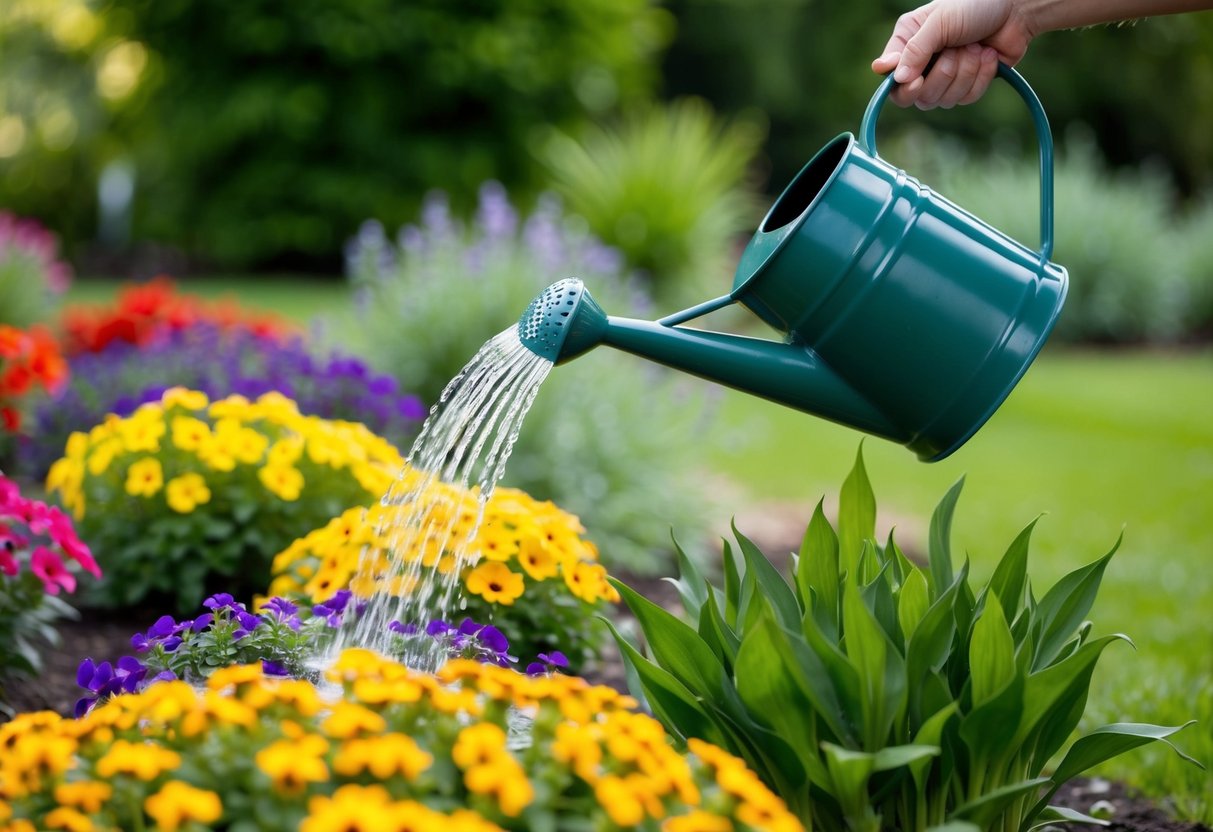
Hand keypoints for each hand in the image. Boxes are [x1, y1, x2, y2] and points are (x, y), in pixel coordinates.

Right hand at [871, 0, 1034, 107]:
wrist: (1015, 10)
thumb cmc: (973, 6)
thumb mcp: (939, 21)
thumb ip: (914, 49)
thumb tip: (896, 79)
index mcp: (908, 44)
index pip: (893, 82)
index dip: (903, 87)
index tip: (917, 80)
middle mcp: (923, 64)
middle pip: (920, 97)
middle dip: (944, 74)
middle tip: (957, 49)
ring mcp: (946, 78)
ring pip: (945, 100)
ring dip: (966, 71)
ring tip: (976, 47)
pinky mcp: (968, 86)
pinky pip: (967, 98)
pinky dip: (981, 76)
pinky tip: (988, 56)